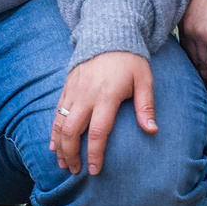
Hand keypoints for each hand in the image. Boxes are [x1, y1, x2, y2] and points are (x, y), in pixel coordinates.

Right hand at [51, 51, 153, 174]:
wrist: (109, 34)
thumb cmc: (130, 60)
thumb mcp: (144, 79)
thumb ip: (146, 106)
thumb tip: (152, 130)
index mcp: (107, 96)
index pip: (98, 131)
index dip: (95, 153)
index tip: (94, 170)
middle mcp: (86, 95)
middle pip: (72, 131)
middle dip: (71, 154)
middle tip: (75, 171)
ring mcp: (74, 91)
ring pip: (60, 123)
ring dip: (60, 146)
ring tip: (63, 164)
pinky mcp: (67, 87)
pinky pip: (56, 112)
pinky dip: (54, 131)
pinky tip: (54, 145)